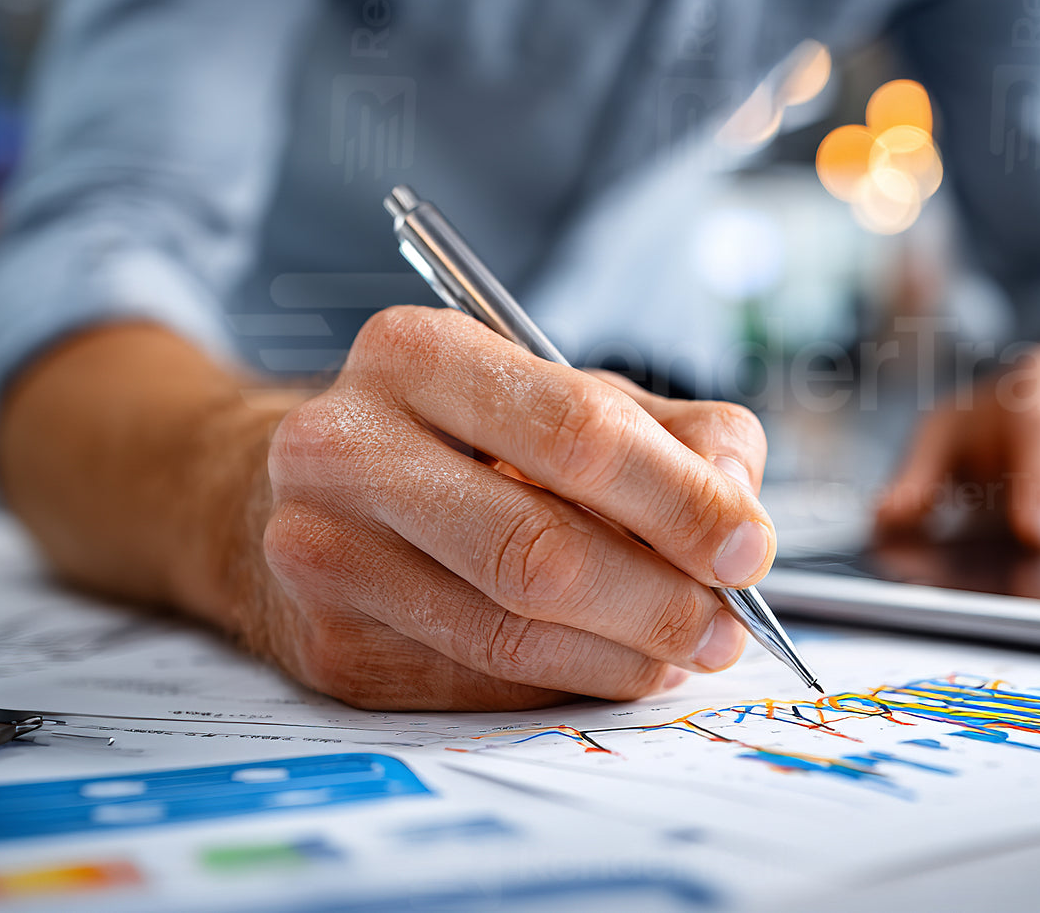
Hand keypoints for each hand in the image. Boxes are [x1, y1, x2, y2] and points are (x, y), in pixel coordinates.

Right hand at [243, 306, 774, 709]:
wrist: (292, 490)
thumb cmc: (459, 437)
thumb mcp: (567, 392)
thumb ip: (678, 433)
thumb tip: (740, 512)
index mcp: (416, 353)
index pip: (577, 432)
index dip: (680, 501)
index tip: (747, 548)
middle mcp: (347, 448)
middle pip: (538, 551)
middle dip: (659, 601)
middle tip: (726, 627)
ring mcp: (324, 553)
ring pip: (510, 636)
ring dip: (623, 658)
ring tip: (681, 650)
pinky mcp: (329, 647)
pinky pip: (480, 686)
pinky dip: (565, 682)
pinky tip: (602, 661)